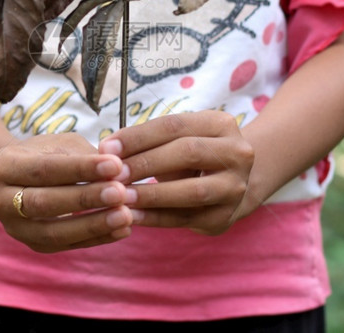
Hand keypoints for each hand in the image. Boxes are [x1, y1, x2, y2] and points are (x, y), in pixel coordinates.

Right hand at [0, 133, 135, 252]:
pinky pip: (66, 246)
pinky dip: (96, 238)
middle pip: (44, 203)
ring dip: (92, 225)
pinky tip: (122, 230)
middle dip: (85, 199)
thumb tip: (119, 170)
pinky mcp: (32, 245)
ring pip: (53, 232)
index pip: (44, 169)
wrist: (21, 178)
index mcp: (3, 166)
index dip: (80, 168)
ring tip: (125, 216)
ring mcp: (13, 228)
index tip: (115, 164)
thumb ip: (85, 156)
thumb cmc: (47, 153)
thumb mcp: (60, 144)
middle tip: (121, 192)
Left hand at [99, 110, 255, 235]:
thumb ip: (146, 141)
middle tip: (113, 173)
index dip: (139, 136)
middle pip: (187, 153)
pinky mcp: (224, 217)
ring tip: (120, 197)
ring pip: (191, 191)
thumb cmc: (191, 155)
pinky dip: (155, 218)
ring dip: (151, 194)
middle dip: (145, 163)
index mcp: (221, 124)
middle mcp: (237, 154)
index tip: (107, 147)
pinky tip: (131, 216)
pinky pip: (186, 218)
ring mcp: (234, 188)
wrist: (229, 184)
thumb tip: (106, 149)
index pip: (175, 125)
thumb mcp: (177, 139)